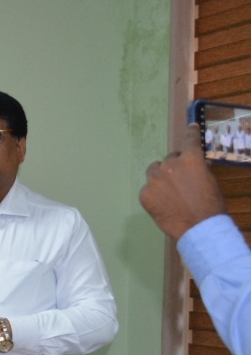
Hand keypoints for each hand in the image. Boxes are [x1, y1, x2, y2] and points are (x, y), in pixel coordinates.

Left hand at [142, 126, 225, 241]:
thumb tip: (195, 164)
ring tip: (168, 191)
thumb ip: (198, 169)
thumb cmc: (210, 205)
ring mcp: (155, 180)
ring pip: (154, 171)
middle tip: (180, 180)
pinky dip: (153, 193)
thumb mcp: (210, 181)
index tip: (191, 127)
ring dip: (160, 177)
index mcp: (190, 160)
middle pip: (169, 159)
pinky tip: (162, 204)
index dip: (191, 133)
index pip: (190, 140)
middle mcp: (170, 166)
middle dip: (174, 166)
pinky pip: (148, 188)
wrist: (199, 227)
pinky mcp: (144, 194)